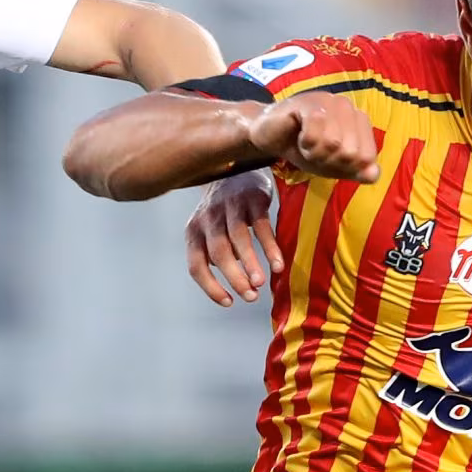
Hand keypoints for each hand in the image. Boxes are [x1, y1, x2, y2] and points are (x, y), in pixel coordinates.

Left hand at [185, 170, 284, 306]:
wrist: (236, 169)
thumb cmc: (224, 211)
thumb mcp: (210, 231)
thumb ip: (216, 254)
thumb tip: (238, 285)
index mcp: (194, 232)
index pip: (196, 266)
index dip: (211, 287)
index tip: (229, 302)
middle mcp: (208, 219)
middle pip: (219, 254)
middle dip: (235, 278)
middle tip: (251, 297)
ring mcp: (230, 206)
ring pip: (238, 240)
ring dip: (250, 264)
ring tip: (261, 283)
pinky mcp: (252, 198)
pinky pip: (261, 226)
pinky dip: (269, 247)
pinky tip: (278, 265)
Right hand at [246, 94, 378, 182]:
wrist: (271, 137)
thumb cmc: (305, 149)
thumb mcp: (334, 166)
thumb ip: (356, 171)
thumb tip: (374, 174)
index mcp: (360, 123)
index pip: (366, 158)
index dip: (344, 167)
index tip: (329, 158)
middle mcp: (349, 108)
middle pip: (349, 152)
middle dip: (327, 160)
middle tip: (313, 150)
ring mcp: (330, 101)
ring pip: (332, 143)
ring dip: (313, 152)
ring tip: (305, 142)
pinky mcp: (309, 102)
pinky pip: (314, 133)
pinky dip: (304, 142)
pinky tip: (298, 134)